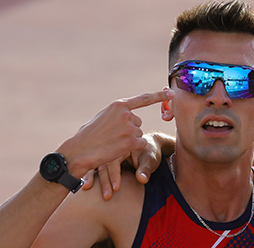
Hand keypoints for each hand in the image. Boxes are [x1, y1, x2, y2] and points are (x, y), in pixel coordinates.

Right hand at [58, 89, 173, 180]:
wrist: (81, 150)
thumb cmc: (89, 134)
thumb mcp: (103, 116)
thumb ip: (118, 113)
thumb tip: (131, 115)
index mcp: (119, 105)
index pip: (144, 99)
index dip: (159, 95)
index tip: (171, 92)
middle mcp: (127, 114)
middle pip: (138, 123)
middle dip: (129, 130)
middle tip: (112, 135)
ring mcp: (130, 128)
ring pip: (139, 134)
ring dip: (129, 140)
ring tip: (113, 142)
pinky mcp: (133, 142)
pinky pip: (141, 144)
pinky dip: (133, 148)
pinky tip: (119, 148)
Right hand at [81, 134, 161, 199]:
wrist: (149, 147)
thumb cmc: (151, 153)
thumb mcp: (151, 159)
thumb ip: (145, 169)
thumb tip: (141, 179)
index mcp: (123, 146)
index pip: (115, 161)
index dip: (115, 175)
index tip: (116, 188)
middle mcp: (112, 149)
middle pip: (104, 164)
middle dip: (103, 181)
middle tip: (106, 196)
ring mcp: (107, 154)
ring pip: (96, 165)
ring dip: (90, 177)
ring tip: (85, 188)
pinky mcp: (104, 160)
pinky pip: (94, 166)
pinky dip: (88, 174)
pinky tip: (83, 183)